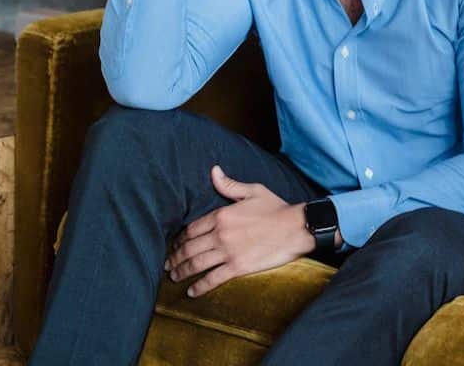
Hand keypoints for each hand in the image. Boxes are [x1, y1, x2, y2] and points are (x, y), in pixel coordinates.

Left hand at [164, 165, 313, 296]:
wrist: (296, 228)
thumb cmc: (277, 208)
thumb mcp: (253, 191)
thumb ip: (230, 185)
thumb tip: (213, 171)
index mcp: (221, 215)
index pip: (191, 229)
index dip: (179, 239)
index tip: (174, 245)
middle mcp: (220, 234)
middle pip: (189, 248)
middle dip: (174, 258)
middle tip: (167, 265)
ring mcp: (228, 252)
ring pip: (196, 264)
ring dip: (181, 272)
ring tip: (174, 277)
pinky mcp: (238, 267)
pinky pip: (212, 279)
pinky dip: (199, 286)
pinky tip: (191, 291)